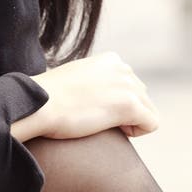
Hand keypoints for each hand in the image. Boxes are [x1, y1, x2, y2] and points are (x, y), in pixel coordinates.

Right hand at [11, 51, 159, 142]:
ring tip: (103, 124)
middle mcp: (123, 68)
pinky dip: (136, 132)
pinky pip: (151, 123)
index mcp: (110, 60)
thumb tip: (97, 97)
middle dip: (125, 112)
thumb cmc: (49, 97)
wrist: (40, 104)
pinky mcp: (130, 104)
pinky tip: (114, 131)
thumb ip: (93, 82)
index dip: (115, 102)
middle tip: (98, 119)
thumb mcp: (75, 79)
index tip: (95, 108)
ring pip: (148, 110)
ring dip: (130, 122)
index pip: (130, 84)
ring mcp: (127, 85)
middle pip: (142, 96)